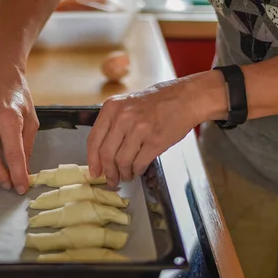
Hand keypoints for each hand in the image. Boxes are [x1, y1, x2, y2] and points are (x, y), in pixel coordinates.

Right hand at [0, 64, 38, 193]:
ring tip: (1, 176)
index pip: (13, 155)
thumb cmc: (18, 96)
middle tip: (10, 184)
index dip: (17, 175)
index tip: (22, 187)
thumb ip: (27, 147)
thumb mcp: (32, 120)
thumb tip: (24, 171)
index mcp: (8, 119)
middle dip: (0, 177)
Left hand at [87, 73, 225, 185]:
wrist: (185, 99)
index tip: (94, 172)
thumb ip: (112, 125)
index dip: (92, 160)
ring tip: (127, 176)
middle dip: (108, 171)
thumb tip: (101, 154)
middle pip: (106, 154)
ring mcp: (139, 129)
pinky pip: (139, 163)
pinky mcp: (155, 141)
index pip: (94, 140)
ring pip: (122, 161)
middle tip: (111, 179)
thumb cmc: (156, 103)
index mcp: (111, 108)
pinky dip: (137, 170)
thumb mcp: (126, 104)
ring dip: (124, 173)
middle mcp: (123, 118)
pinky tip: (138, 170)